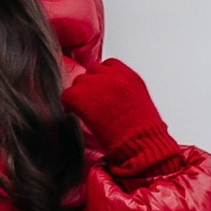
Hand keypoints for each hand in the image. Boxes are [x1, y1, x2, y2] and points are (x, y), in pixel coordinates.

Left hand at [65, 56, 179, 181]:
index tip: (101, 92)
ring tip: (84, 111)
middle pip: (91, 73)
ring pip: (78, 82)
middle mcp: (113, 76)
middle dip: (91, 87)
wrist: (141, 144)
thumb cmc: (143, 132)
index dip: (102, 80)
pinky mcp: (82, 97)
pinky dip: (69, 104)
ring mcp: (97, 85)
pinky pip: (67, 95)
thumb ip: (122, 90)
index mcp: (129, 76)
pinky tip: (74, 113)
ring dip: (80, 95)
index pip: (107, 66)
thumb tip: (107, 93)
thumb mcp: (139, 102)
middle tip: (92, 105)